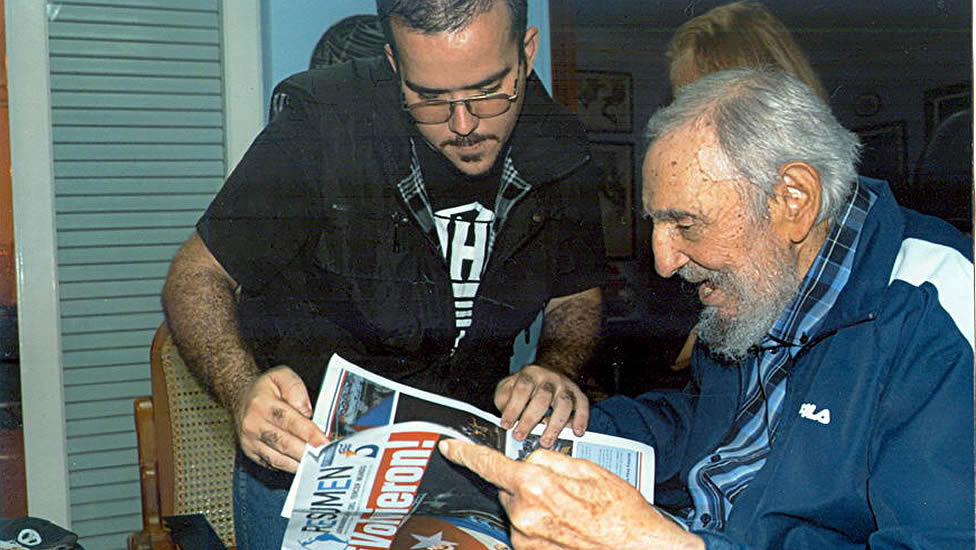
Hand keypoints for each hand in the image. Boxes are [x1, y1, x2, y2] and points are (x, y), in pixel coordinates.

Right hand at [233, 366, 327, 472]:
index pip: (289, 421)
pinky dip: (288, 466)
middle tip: (324, 455)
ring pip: (278, 458)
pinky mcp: (251, 452)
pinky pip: (272, 464)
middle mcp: (252, 424)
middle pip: (284, 443)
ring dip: (299, 462)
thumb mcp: (281, 375)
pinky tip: (301, 464)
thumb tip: (306, 411)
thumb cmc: (263, 388)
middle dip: (306, 451)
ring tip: (316, 462)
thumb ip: (296, 389)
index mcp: (261, 404)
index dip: (308, 433)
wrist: (240, 396)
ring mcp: (250, 441)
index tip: (323, 441)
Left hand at [439, 439, 703, 549]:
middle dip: (527, 482)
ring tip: (572, 513)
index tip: (449, 448)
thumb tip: (529, 460)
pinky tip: (568, 528)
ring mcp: (525, 539)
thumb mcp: (588, 469)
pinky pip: (527, 530)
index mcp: (535, 485)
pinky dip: (541, 524)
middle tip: (563, 490)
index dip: (466, 453)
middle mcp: (523, 514)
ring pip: (518, 509)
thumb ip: (550, 459)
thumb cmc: (621, 512)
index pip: (490, 464)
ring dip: (536, 505)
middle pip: (509, 487)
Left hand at [494, 364, 587, 446]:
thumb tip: (506, 420)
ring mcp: (565, 386)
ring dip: (555, 425)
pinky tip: (576, 432)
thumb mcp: (509, 387)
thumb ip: (505, 401)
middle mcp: (550, 378)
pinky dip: (581, 419)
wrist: (549, 372)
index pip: (522, 389)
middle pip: (542, 398)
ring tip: (546, 441)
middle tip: (520, 436)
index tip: (506, 425)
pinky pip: (583, 406)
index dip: (513, 408)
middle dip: (530, 419)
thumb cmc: (525, 386)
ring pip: (563, 403)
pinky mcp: (578, 394)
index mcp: (530, 374)